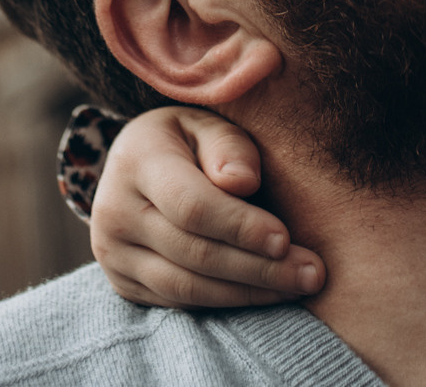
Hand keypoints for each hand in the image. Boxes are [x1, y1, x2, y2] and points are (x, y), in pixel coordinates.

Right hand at [90, 105, 326, 306]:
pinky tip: (266, 293)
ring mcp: (113, 253)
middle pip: (194, 252)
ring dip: (248, 292)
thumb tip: (242, 182)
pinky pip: (179, 301)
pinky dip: (227, 302)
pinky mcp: (124, 282)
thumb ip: (228, 146)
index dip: (240, 226)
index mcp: (136, 161)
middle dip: (259, 267)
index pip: (191, 205)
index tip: (285, 239)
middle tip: (312, 274)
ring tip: (298, 287)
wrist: (136, 164)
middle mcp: (114, 211)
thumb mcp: (208, 123)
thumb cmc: (189, 140)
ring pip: (187, 286)